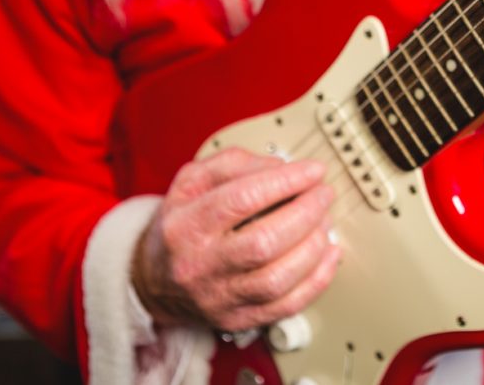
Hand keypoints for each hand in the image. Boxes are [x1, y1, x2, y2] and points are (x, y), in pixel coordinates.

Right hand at [132, 148, 339, 331]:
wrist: (154, 281)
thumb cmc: (181, 226)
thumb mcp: (192, 181)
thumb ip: (233, 164)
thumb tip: (280, 167)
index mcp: (187, 225)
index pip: (241, 200)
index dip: (285, 182)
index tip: (312, 170)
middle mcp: (201, 265)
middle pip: (263, 243)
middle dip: (306, 213)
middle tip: (323, 194)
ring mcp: (220, 297)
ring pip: (277, 279)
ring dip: (314, 246)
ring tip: (325, 221)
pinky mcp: (239, 319)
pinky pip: (287, 306)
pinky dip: (318, 279)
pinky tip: (329, 255)